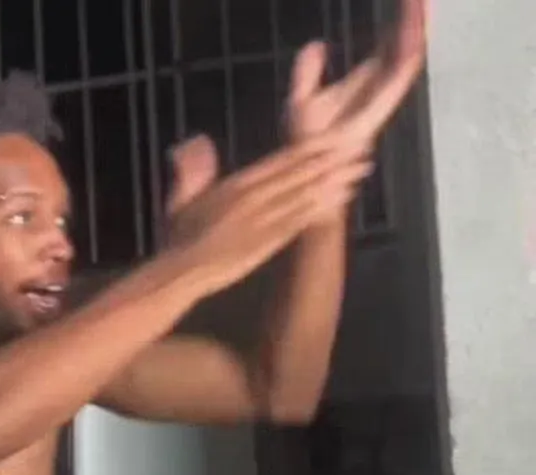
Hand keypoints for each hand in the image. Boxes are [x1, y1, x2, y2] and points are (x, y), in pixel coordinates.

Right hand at [157, 134, 373, 294]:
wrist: (183, 271)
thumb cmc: (181, 239)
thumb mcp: (183, 199)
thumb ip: (194, 170)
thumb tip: (198, 141)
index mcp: (236, 184)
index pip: (280, 160)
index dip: (310, 146)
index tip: (334, 135)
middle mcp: (255, 197)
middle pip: (300, 173)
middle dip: (333, 159)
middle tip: (361, 147)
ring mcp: (265, 220)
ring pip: (307, 194)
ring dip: (336, 180)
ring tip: (361, 169)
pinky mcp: (271, 241)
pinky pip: (302, 220)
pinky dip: (324, 207)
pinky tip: (342, 198)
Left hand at [285, 0, 427, 143]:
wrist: (306, 165)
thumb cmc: (305, 140)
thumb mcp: (301, 98)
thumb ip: (308, 71)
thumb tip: (318, 43)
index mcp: (364, 82)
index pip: (389, 47)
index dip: (400, 25)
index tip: (409, 2)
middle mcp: (379, 88)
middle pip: (404, 48)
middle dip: (415, 23)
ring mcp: (383, 97)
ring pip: (407, 57)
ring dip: (415, 32)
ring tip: (421, 6)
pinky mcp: (382, 105)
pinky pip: (400, 74)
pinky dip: (408, 53)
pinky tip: (414, 34)